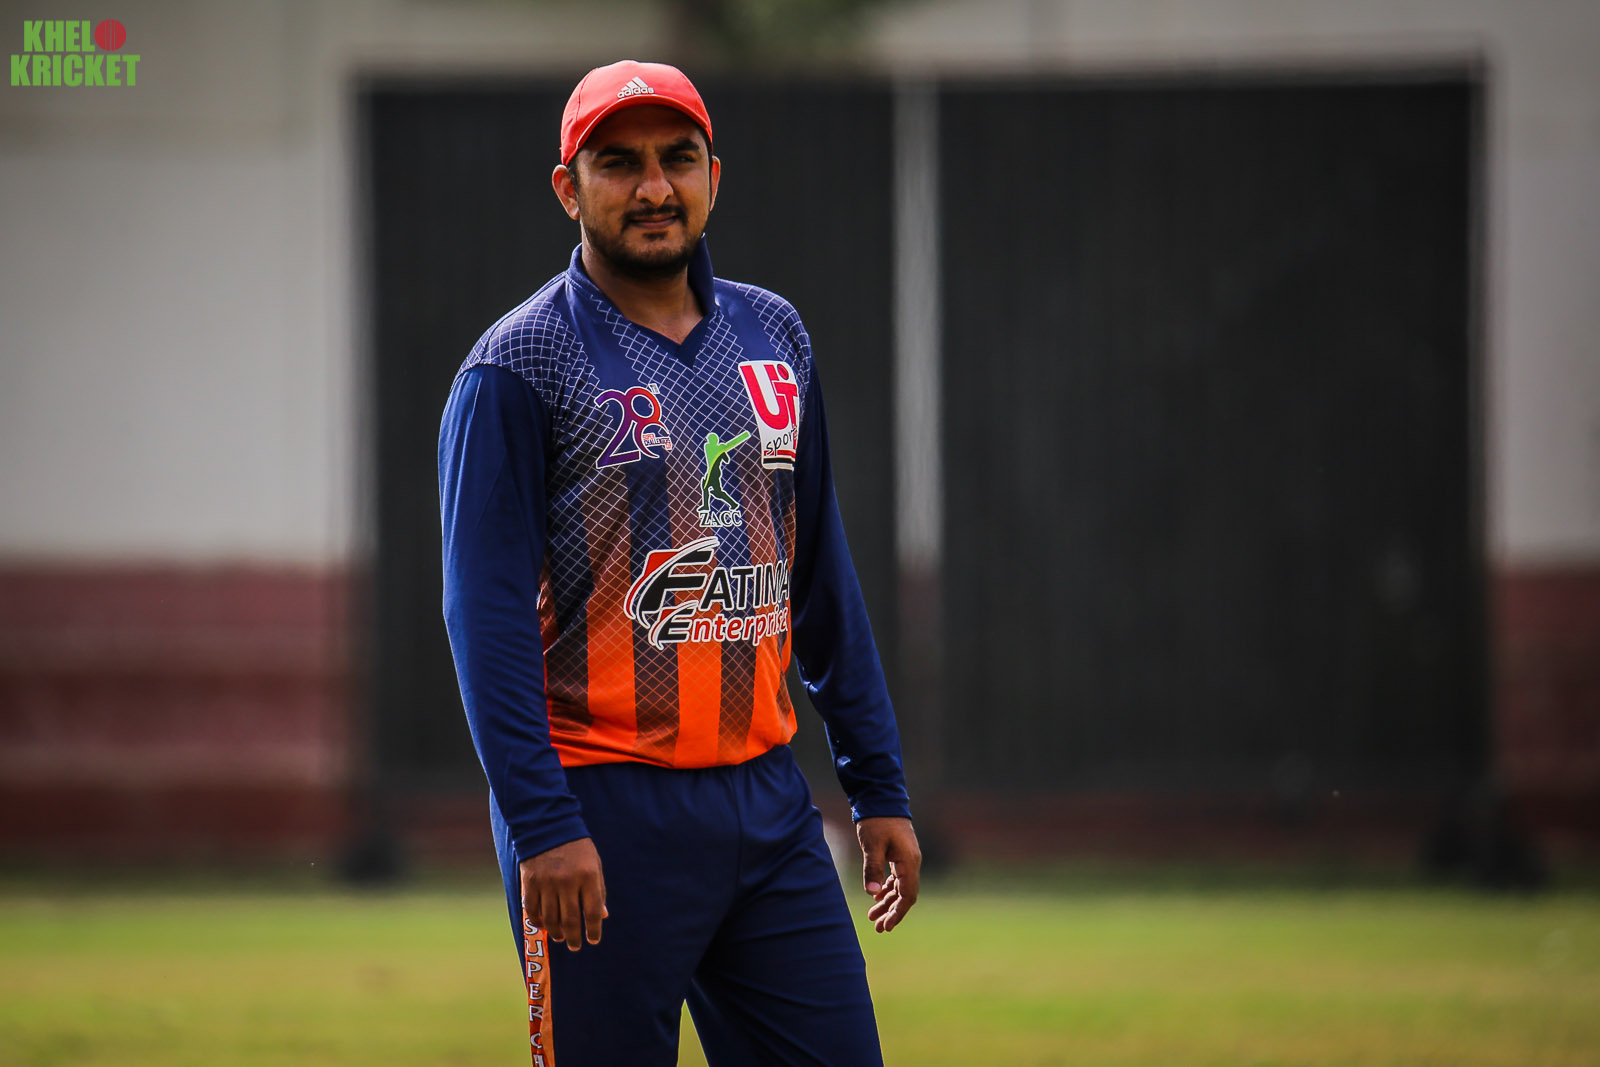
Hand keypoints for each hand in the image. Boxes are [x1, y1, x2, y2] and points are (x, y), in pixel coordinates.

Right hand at [520, 837, 606, 950]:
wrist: (548, 826)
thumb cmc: (577, 848)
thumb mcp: (594, 865)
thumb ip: (598, 891)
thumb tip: (602, 917)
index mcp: (588, 876)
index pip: (593, 912)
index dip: (594, 930)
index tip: (593, 940)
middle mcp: (567, 882)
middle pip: (571, 920)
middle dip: (574, 937)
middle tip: (575, 946)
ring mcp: (547, 883)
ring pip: (551, 919)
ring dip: (557, 933)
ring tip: (561, 938)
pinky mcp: (530, 882)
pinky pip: (532, 910)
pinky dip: (538, 922)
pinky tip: (544, 926)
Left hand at [856, 816, 920, 932]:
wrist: (881, 799)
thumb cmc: (876, 821)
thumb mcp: (872, 845)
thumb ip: (872, 868)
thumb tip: (872, 893)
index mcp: (909, 862)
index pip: (907, 895)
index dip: (898, 913)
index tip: (887, 926)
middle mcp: (911, 862)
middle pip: (905, 895)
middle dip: (893, 912)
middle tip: (879, 928)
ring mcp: (906, 858)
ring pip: (900, 887)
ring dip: (888, 902)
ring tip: (873, 917)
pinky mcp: (899, 855)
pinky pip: (896, 878)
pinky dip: (887, 889)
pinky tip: (876, 897)